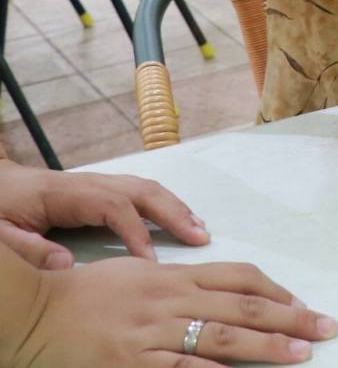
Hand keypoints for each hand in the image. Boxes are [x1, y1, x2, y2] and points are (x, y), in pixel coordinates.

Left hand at [0, 160, 208, 269]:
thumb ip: (28, 249)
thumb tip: (69, 263)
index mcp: (64, 193)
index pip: (113, 206)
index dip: (136, 232)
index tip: (152, 261)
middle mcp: (87, 182)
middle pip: (140, 190)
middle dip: (173, 212)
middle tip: (200, 237)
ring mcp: (94, 183)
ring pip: (144, 188)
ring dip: (174, 207)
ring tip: (198, 229)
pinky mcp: (96, 191)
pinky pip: (137, 194)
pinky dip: (163, 205)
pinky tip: (176, 219)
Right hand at [17, 257, 335, 366]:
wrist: (38, 311)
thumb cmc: (87, 292)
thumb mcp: (140, 273)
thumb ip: (180, 280)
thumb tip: (220, 288)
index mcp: (176, 275)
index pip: (241, 278)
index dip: (277, 292)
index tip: (303, 305)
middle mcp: (173, 300)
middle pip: (244, 307)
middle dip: (291, 318)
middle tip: (327, 328)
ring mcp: (154, 334)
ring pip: (222, 338)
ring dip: (267, 347)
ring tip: (302, 354)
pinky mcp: (133, 363)